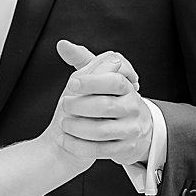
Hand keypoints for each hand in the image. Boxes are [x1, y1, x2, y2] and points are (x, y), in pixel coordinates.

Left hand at [49, 40, 152, 163]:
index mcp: (127, 87)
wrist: (129, 131)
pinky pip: (100, 150)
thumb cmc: (108, 99)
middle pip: (105, 106)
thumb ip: (83, 60)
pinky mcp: (125, 149)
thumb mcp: (99, 78)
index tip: (72, 83)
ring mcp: (131, 130)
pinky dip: (77, 146)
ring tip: (64, 123)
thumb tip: (62, 44)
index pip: (114, 81)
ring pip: (101, 130)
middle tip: (64, 105)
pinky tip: (64, 139)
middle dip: (78, 106)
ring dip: (76, 127)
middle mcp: (132, 107)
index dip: (92, 81)